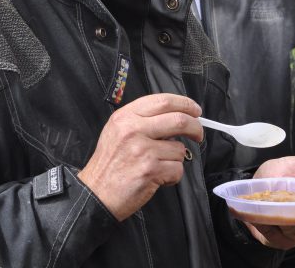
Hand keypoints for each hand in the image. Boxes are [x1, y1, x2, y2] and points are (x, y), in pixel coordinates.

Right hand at [78, 93, 202, 220]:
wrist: (96, 194)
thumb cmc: (109, 164)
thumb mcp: (117, 131)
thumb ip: (142, 119)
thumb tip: (175, 115)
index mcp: (125, 117)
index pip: (163, 101)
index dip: (185, 104)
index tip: (194, 110)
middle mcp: (134, 130)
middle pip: (179, 119)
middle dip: (195, 127)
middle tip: (198, 133)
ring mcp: (143, 150)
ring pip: (180, 148)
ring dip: (176, 159)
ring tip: (160, 165)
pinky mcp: (151, 170)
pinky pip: (177, 169)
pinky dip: (173, 176)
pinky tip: (158, 178)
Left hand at [243, 156, 294, 249]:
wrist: (259, 180)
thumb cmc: (285, 172)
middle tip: (294, 203)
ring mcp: (294, 234)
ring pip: (292, 232)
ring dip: (284, 219)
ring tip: (274, 206)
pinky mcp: (276, 239)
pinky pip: (272, 236)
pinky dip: (266, 225)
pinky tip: (260, 215)